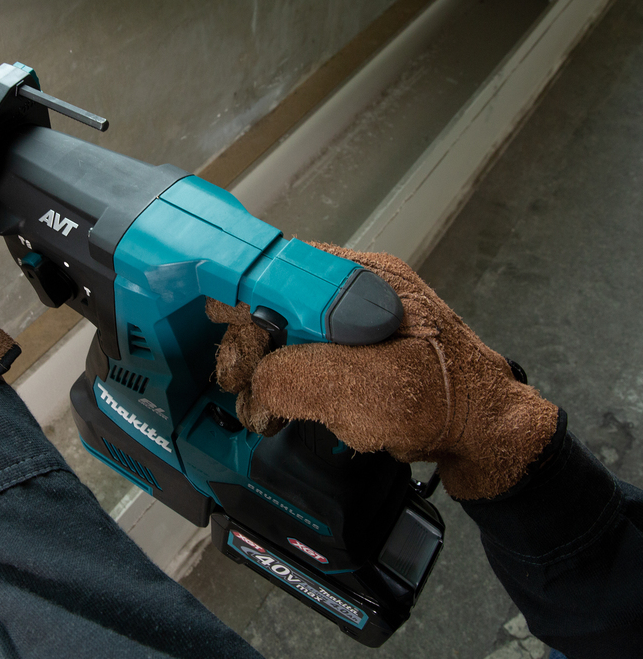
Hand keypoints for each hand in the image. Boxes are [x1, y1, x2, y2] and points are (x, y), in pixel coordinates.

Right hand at [208, 243, 557, 499]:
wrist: (488, 436)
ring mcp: (363, 317)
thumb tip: (254, 387)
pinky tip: (296, 405)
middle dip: (253, 349)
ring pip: (291, 332)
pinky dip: (295, 380)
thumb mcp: (357, 391)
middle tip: (243, 389)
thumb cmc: (438, 404)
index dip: (242, 304)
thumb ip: (291, 378)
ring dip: (271, 371)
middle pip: (278, 302)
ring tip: (268, 409)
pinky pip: (311, 353)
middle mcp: (359, 289)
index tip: (220, 335)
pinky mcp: (365, 347)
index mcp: (361, 280)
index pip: (278, 272)